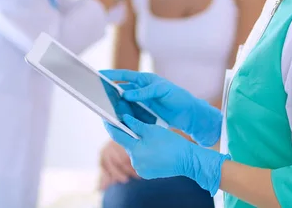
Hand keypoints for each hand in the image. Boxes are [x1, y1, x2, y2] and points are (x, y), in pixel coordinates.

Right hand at [100, 69, 221, 146]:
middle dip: (111, 94)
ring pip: (125, 105)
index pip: (124, 76)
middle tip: (100, 98)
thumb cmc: (179, 98)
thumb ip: (144, 92)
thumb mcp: (162, 91)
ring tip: (110, 112)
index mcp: (145, 80)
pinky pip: (132, 115)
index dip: (111, 75)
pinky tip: (121, 121)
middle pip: (121, 91)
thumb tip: (125, 94)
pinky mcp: (145, 115)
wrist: (191, 116)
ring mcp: (143, 103)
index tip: (98, 74)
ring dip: (118, 108)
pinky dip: (126, 118)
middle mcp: (141, 91)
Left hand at [105, 115, 230, 194]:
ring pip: (135, 151)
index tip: (105, 118)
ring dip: (138, 143)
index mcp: (135, 150)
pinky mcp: (148, 173)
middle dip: (129, 134)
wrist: (187, 160)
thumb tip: (124, 119)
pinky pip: (142, 159)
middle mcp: (135, 162)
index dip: (110, 125)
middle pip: (127, 144)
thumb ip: (135, 124)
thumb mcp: (152, 130)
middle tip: (130, 123)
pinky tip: (153, 146)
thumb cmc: (171, 143)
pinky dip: (144, 152)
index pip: (117, 136)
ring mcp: (141, 169)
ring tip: (146, 135)